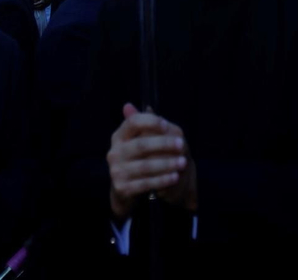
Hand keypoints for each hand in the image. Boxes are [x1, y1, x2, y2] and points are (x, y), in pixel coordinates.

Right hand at [107, 103, 195, 218]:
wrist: (125, 190)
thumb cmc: (136, 159)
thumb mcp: (137, 140)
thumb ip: (143, 126)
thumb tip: (135, 106)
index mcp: (119, 136)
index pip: (133, 123)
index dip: (150, 122)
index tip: (166, 125)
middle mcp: (114, 152)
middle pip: (141, 145)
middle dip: (164, 144)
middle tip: (182, 145)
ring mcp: (117, 171)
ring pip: (145, 166)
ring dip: (167, 164)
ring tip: (183, 163)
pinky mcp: (122, 188)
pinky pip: (146, 183)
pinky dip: (162, 180)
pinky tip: (175, 177)